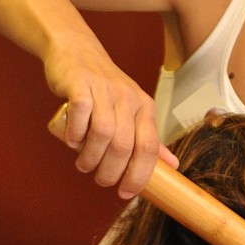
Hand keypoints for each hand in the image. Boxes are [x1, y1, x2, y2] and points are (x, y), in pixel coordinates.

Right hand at [47, 49, 174, 197]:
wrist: (77, 51)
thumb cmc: (104, 88)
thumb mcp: (132, 110)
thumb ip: (149, 137)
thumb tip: (173, 166)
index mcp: (145, 107)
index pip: (150, 148)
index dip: (139, 175)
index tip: (125, 193)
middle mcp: (129, 98)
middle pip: (125, 145)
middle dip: (111, 171)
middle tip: (100, 180)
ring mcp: (104, 90)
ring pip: (103, 133)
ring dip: (91, 157)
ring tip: (84, 165)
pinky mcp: (81, 84)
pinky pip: (81, 114)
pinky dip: (75, 134)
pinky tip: (72, 141)